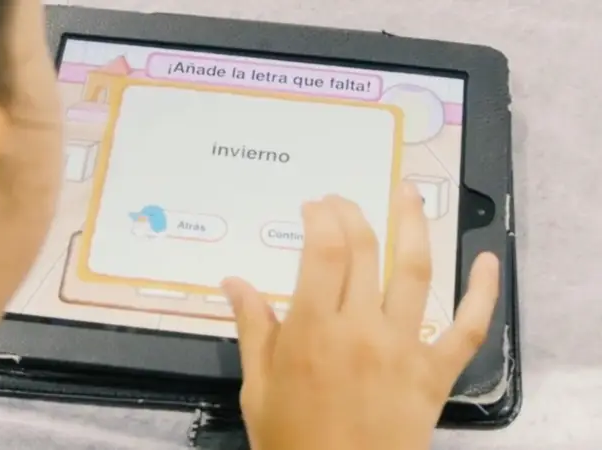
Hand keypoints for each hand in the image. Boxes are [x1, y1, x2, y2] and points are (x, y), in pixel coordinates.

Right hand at [222, 185, 499, 449]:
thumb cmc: (291, 442)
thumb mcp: (258, 388)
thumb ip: (251, 329)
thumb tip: (233, 282)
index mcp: (313, 331)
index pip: (321, 251)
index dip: (320, 217)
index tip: (314, 206)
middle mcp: (361, 329)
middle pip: (363, 251)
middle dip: (352, 214)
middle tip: (343, 201)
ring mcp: (404, 349)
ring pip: (415, 272)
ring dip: (413, 225)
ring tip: (407, 194)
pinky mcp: (435, 373)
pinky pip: (467, 328)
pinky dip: (482, 293)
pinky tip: (485, 261)